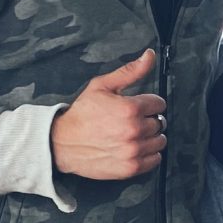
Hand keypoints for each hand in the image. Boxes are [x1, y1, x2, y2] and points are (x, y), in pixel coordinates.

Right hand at [50, 49, 165, 180]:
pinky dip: (149, 154)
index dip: (148, 103)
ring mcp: (133, 150)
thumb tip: (150, 55)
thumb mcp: (102, 86)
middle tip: (131, 121)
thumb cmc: (82, 114)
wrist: (62, 143)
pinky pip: (155, 159)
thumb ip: (130, 71)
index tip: (136, 107)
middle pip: (160, 123)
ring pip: (160, 141)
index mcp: (130, 109)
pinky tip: (134, 147)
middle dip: (148, 120)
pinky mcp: (131, 167)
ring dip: (150, 137)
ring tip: (132, 134)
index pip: (159, 104)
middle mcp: (134, 130)